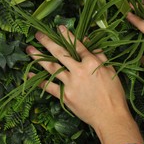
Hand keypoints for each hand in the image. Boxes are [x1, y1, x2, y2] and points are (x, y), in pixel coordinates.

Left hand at [26, 26, 143, 143]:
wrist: (110, 116)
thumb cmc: (114, 93)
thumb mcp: (110, 70)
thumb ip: (99, 55)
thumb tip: (88, 40)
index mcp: (91, 63)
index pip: (78, 45)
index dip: (68, 35)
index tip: (59, 27)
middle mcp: (79, 71)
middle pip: (60, 53)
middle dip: (48, 42)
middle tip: (38, 34)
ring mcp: (70, 83)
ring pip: (51, 68)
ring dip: (39, 58)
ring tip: (29, 50)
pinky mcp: (65, 96)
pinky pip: (49, 86)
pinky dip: (39, 81)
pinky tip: (30, 75)